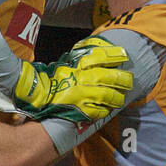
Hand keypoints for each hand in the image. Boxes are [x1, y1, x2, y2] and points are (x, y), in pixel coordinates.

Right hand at [12, 37, 133, 121]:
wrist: (36, 94)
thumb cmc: (51, 79)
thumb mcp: (66, 64)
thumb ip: (80, 60)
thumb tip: (94, 53)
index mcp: (79, 65)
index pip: (102, 56)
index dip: (115, 56)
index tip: (125, 55)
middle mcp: (83, 78)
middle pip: (110, 77)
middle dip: (123, 79)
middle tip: (129, 81)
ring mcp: (82, 95)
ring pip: (108, 95)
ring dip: (117, 98)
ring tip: (121, 99)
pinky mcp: (80, 109)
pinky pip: (98, 111)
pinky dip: (105, 111)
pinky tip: (108, 110)